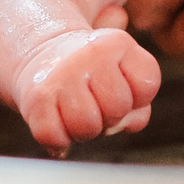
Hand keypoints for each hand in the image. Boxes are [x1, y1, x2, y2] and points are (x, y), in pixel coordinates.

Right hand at [12, 28, 162, 154]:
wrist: (44, 58)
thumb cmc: (94, 74)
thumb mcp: (124, 73)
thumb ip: (140, 102)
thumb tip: (129, 124)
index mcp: (118, 43)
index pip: (147, 84)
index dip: (138, 98)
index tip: (122, 89)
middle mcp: (91, 54)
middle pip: (118, 108)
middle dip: (111, 117)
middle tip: (96, 104)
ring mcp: (62, 75)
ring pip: (87, 126)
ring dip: (84, 131)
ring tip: (77, 113)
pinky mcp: (37, 98)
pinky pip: (54, 136)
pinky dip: (58, 140)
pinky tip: (58, 122)